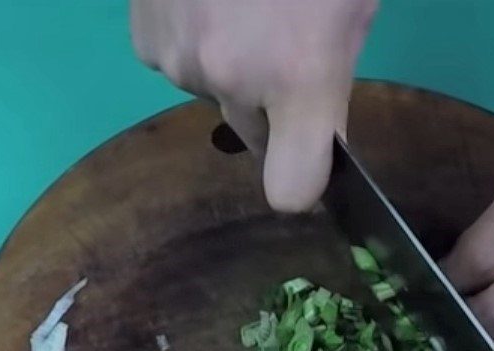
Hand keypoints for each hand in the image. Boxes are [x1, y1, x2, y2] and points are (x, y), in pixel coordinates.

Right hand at [131, 0, 377, 211]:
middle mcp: (230, 80)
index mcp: (298, 74)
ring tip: (242, 5)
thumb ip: (331, 83)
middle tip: (285, 48)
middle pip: (255, 140)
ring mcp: (179, 59)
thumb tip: (319, 136)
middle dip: (273, 110)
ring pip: (216, 96)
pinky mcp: (144, 38)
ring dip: (231, 70)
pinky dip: (195, 43)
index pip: (291, 189)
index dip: (304, 185)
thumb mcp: (350, 9)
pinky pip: (179, 66)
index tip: (313, 163)